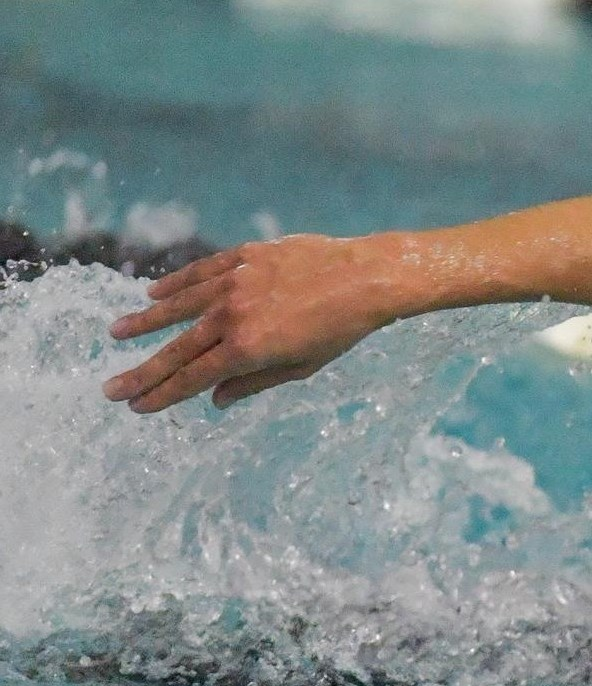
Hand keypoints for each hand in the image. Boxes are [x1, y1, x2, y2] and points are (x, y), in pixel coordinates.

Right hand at [105, 233, 398, 412]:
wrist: (366, 276)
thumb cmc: (341, 329)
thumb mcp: (302, 366)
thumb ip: (255, 382)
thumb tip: (215, 400)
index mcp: (248, 349)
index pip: (193, 377)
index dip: (163, 394)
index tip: (137, 407)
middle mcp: (233, 316)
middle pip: (178, 349)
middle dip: (143, 372)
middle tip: (111, 390)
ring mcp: (234, 283)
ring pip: (179, 306)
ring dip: (146, 321)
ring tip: (117, 334)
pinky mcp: (242, 257)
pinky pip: (199, 273)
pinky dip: (175, 285)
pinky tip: (153, 294)